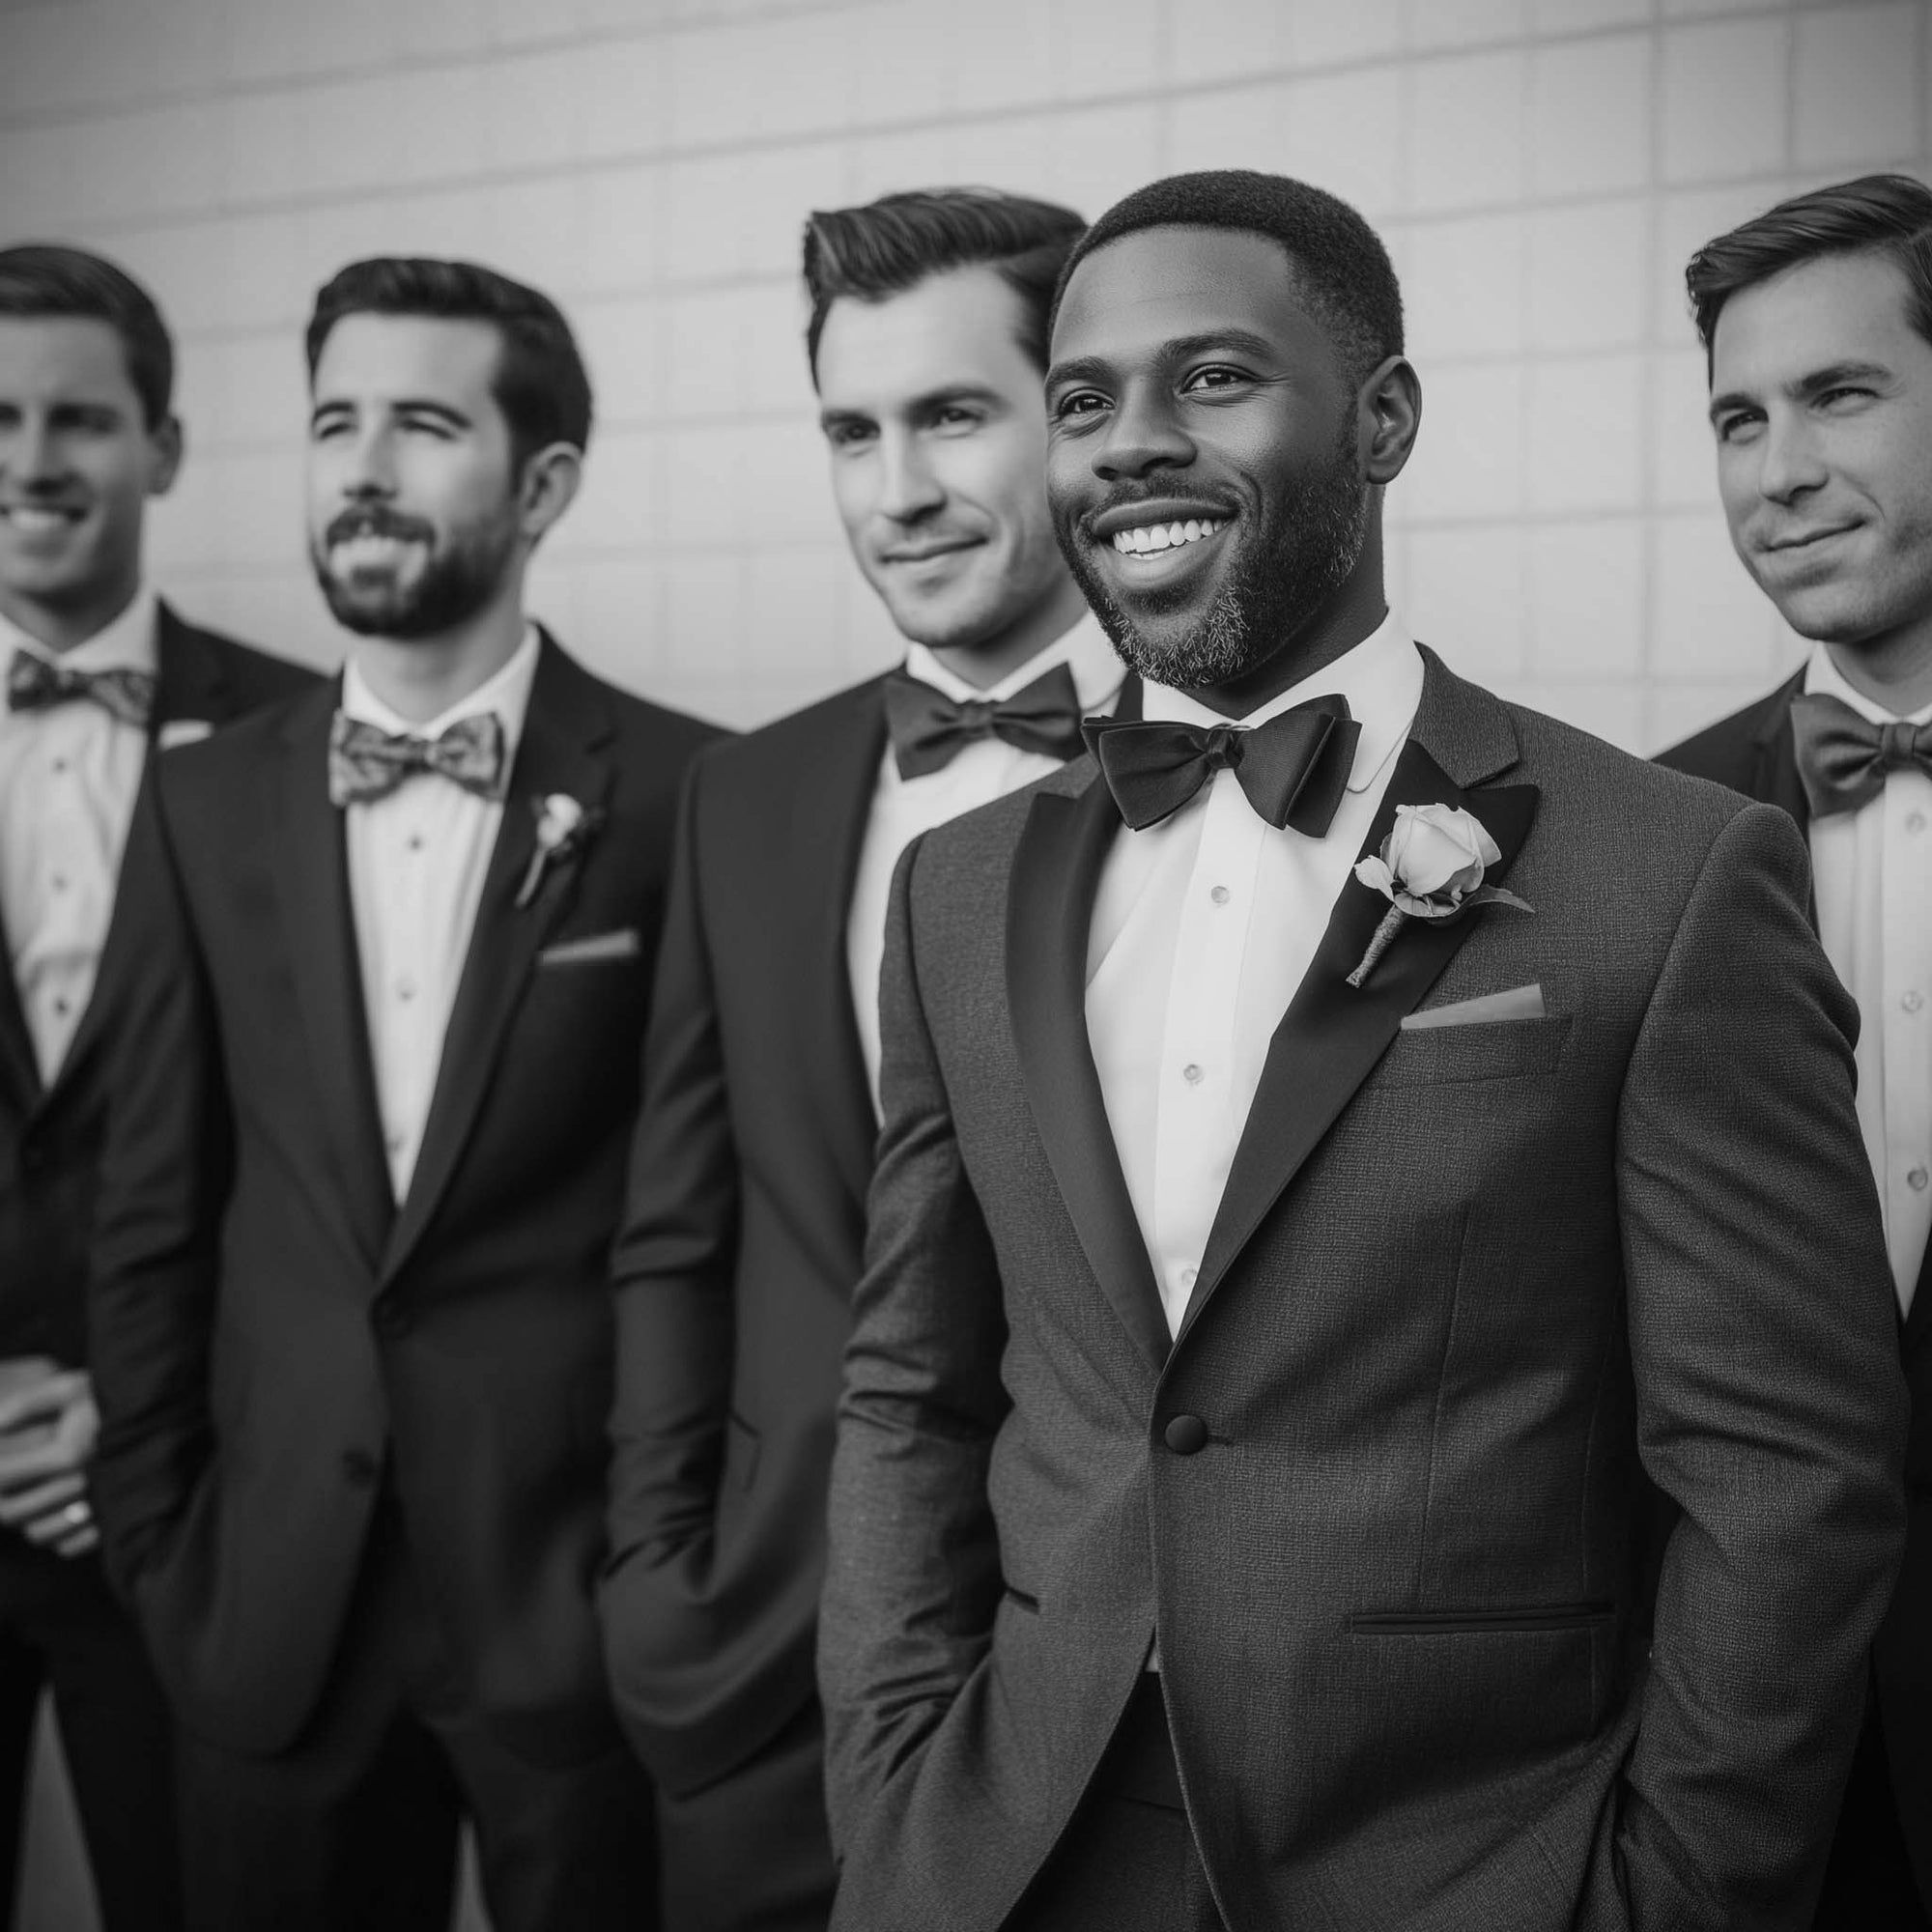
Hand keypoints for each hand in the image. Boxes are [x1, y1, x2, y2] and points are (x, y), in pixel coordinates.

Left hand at [0, 1371, 98, 1558]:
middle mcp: (86, 1484)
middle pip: (14, 1513)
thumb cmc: (116, 1398)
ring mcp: (102, 1508)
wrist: (170, 1414)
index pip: (3, 1476)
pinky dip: (57, 1536)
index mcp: (71, 1451)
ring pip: (38, 1533)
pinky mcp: (116, 1523)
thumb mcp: (72, 1386)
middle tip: (0, 1490)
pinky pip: (69, 1545)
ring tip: (27, 1503)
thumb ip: (28, 1403)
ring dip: (25, 1521)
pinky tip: (57, 1514)